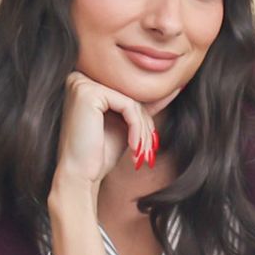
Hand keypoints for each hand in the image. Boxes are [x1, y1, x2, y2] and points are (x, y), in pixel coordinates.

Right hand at [54, 68, 155, 192]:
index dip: (144, 119)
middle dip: (145, 125)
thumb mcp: (125, 125)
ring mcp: (82, 83)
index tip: (152, 140)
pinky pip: (128, 106)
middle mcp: (80, 79)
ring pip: (132, 101)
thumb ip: (143, 106)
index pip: (128, 95)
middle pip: (130, 96)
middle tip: (148, 151)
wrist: (78, 176)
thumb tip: (176, 88)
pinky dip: (136, 128)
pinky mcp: (88, 93)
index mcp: (85, 84)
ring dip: (143, 130)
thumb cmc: (98, 154)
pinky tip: (133, 147)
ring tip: (141, 153)